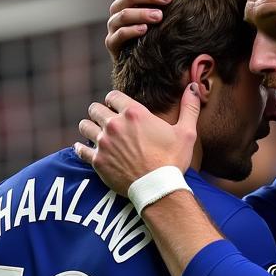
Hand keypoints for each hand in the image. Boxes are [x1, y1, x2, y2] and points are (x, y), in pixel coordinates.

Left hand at [75, 84, 200, 194]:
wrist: (158, 188)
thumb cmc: (173, 160)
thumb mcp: (186, 132)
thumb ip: (189, 107)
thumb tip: (194, 86)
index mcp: (134, 113)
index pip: (113, 96)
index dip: (114, 101)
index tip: (117, 107)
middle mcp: (115, 124)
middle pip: (95, 109)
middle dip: (99, 112)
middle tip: (105, 120)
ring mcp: (104, 143)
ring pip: (85, 126)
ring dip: (89, 127)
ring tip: (94, 133)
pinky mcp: (97, 161)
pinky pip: (80, 149)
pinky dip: (81, 148)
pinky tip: (82, 147)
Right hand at [105, 0, 171, 61]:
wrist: (141, 64)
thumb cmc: (155, 34)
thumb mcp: (160, 15)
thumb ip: (165, 2)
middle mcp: (118, 8)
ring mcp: (113, 26)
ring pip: (124, 14)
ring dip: (142, 13)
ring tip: (159, 16)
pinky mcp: (112, 43)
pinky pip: (120, 35)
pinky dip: (132, 31)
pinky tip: (144, 30)